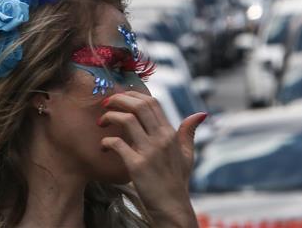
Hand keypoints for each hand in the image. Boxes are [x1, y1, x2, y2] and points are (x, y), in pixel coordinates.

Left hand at [99, 92, 206, 227]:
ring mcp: (149, 151)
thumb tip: (200, 114)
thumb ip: (188, 132)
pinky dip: (106, 141)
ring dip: (110, 116)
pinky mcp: (136, 165)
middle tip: (106, 103)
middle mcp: (161, 138)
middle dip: (119, 99)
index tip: (121, 98)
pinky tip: (103, 146)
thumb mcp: (187, 154)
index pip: (152, 102)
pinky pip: (117, 144)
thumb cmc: (177, 180)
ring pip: (126, 120)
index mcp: (170, 133)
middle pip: (139, 106)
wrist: (171, 206)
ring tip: (101, 121)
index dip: (134, 95)